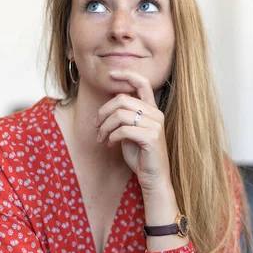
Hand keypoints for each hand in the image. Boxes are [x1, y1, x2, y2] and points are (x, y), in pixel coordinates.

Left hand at [93, 70, 170, 192]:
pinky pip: (123, 130)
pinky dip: (111, 137)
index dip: (126, 74)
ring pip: (120, 115)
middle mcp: (156, 114)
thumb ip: (125, 114)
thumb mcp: (130, 130)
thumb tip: (113, 99)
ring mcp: (155, 125)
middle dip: (103, 112)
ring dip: (104, 127)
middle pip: (122, 99)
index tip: (111, 74)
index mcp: (152, 109)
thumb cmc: (140, 155)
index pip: (142, 83)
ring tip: (101, 138)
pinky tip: (110, 145)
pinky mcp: (151, 137)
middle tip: (96, 126)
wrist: (153, 178)